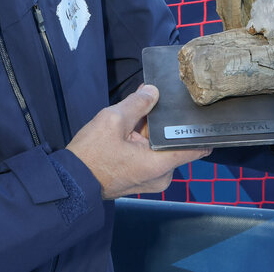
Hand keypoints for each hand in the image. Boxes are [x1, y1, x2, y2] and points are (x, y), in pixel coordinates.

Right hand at [67, 85, 208, 199]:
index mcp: (159, 165)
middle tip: (156, 99)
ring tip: (140, 108)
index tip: (201, 114)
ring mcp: (151, 179)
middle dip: (165, 122)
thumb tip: (153, 92)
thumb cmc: (92, 155)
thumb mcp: (113, 120)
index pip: (195, 148)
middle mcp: (161, 176)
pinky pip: (150, 155)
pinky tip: (132, 124)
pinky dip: (143, 140)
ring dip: (151, 129)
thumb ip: (137, 103)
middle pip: (173, 143)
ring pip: (160, 147)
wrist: (72, 181)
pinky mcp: (141, 178)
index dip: (200, 130)